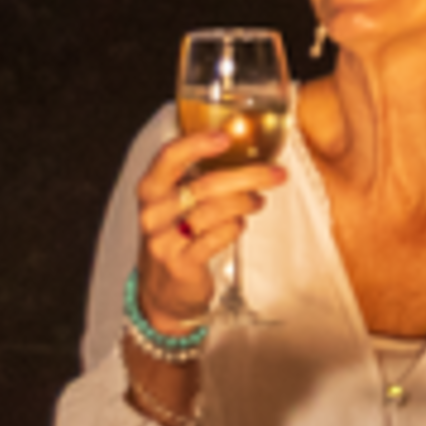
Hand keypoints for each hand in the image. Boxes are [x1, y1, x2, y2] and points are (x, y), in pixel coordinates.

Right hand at [134, 129, 285, 332]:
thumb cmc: (175, 237)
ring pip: (216, 210)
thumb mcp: (175, 203)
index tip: (226, 137)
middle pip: (205, 185)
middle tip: (275, 173)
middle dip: (248, 176)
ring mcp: (164, 239)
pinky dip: (236, 226)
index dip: (197, 143)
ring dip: (246, 202)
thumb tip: (242, 151)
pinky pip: (219, 236)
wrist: (163, 289)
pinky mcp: (181, 263)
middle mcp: (153, 212)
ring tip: (258, 201)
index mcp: (151, 190)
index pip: (169, 157)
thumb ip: (197, 177)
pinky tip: (240, 224)